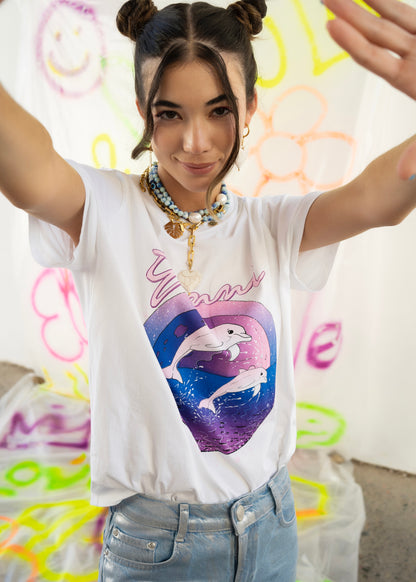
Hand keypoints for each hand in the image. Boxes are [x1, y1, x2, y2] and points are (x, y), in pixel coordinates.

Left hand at [324, 0, 415, 179]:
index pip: (375, 59)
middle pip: (376, 34)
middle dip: (350, 14)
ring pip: (393, 18)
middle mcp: (413, 60)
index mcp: (410, 81)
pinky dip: (392, 3)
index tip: (329, 25)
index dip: (353, 42)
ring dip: (369, 2)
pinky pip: (412, 15)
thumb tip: (403, 175)